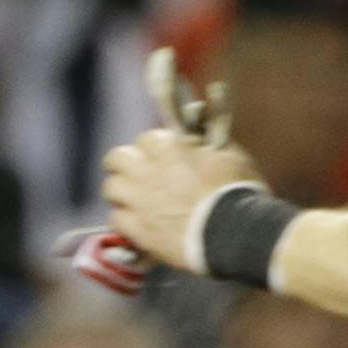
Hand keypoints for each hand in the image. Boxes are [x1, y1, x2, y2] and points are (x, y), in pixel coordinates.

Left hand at [103, 126, 264, 269]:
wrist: (235, 234)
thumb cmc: (236, 190)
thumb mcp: (229, 152)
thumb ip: (206, 133)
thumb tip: (196, 113)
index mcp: (167, 147)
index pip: (146, 139)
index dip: (154, 149)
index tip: (162, 158)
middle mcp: (145, 170)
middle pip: (116, 159)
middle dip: (125, 165)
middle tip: (139, 175)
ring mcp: (138, 201)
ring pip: (110, 188)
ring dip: (121, 192)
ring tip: (135, 200)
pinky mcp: (137, 230)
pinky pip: (115, 219)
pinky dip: (125, 220)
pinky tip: (138, 223)